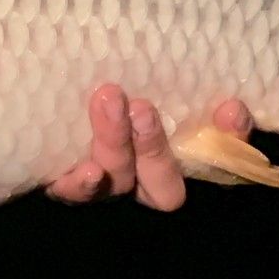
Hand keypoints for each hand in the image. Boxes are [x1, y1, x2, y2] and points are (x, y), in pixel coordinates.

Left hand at [46, 86, 253, 209]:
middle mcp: (142, 180)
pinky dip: (80, 185)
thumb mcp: (153, 86)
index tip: (231, 109)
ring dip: (116, 142)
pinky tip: (85, 170)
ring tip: (108, 100)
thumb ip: (185, 89)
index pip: (216, 156)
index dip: (229, 140)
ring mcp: (105, 184)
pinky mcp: (66, 184)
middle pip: (162, 180)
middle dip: (154, 145)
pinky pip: (72, 192)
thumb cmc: (115, 91)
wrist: (48, 104)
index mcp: (173, 158)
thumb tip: (230, 102)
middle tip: (141, 106)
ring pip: (118, 176)